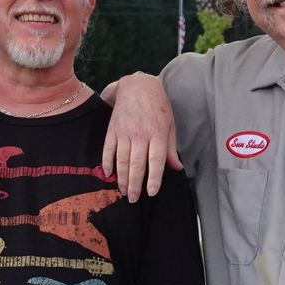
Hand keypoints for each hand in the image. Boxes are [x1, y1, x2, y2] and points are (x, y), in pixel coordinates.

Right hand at [101, 73, 180, 201]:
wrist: (137, 86)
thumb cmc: (158, 106)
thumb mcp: (169, 125)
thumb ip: (170, 148)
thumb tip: (177, 168)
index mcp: (157, 133)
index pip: (156, 161)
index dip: (154, 178)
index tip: (152, 192)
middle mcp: (140, 134)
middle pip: (137, 165)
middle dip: (135, 184)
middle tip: (133, 199)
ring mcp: (124, 132)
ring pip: (122, 160)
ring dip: (122, 178)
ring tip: (123, 192)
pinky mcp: (112, 130)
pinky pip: (108, 149)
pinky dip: (107, 163)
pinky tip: (108, 174)